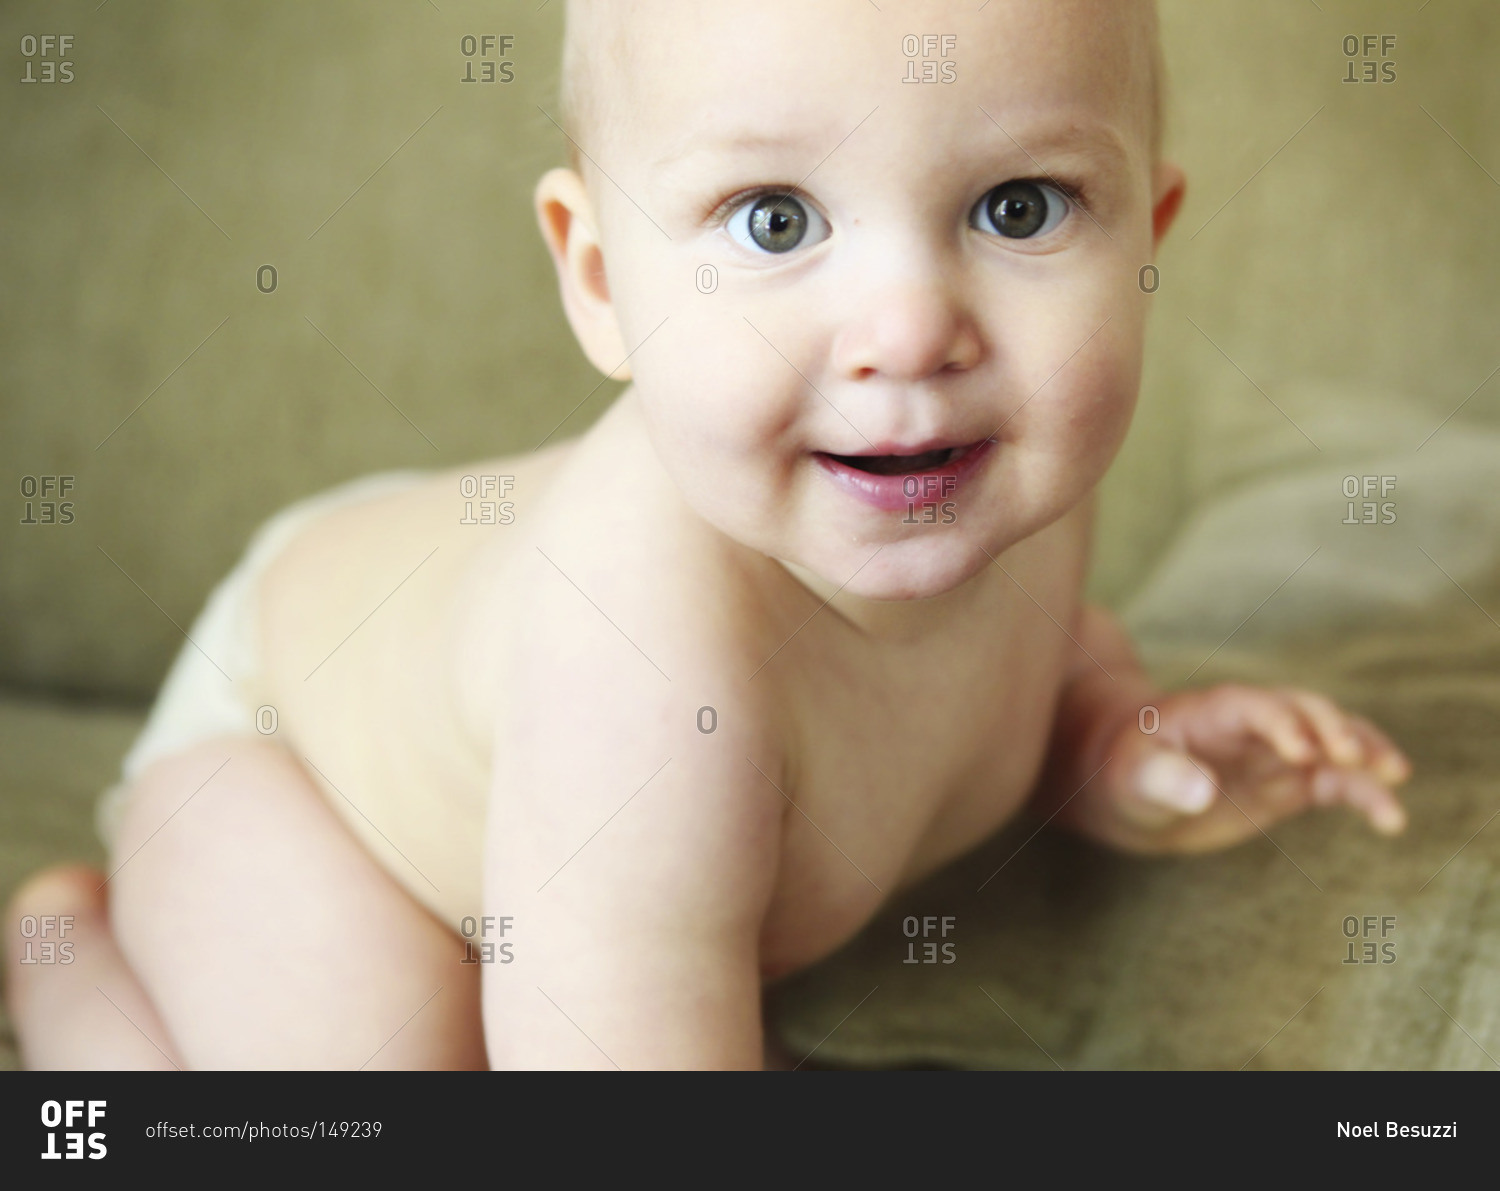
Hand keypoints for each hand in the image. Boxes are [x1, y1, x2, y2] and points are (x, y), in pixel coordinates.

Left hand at [1074, 684, 1411, 852]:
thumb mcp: (1130, 775)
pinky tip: (1391, 819)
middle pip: (1305, 712)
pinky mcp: (1291, 780)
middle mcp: (1256, 724)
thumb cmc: (1124, 771)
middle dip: (1333, 729)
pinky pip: (1337, 781)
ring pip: (1333, 742)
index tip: (1300, 753)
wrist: (1130, 783)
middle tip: (1354, 758)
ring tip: (1394, 776)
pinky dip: (1366, 794)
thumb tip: (1200, 791)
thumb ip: (1161, 777)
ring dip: (1365, 753)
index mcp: (1213, 710)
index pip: (1255, 706)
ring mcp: (1278, 751)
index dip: (1281, 723)